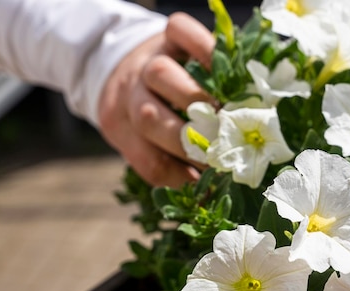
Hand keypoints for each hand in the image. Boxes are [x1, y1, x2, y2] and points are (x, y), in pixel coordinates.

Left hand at [97, 12, 214, 187]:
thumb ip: (176, 169)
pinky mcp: (166, 33)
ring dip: (195, 97)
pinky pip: (181, 32)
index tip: (212, 183)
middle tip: (221, 147)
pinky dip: (204, 47)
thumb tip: (213, 198)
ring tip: (226, 113)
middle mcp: (131, 95)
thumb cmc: (150, 112)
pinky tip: (225, 67)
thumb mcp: (149, 143)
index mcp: (124, 130)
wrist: (122, 61)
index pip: (150, 162)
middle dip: (187, 138)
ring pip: (160, 75)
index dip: (182, 176)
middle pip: (148, 118)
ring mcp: (148, 61)